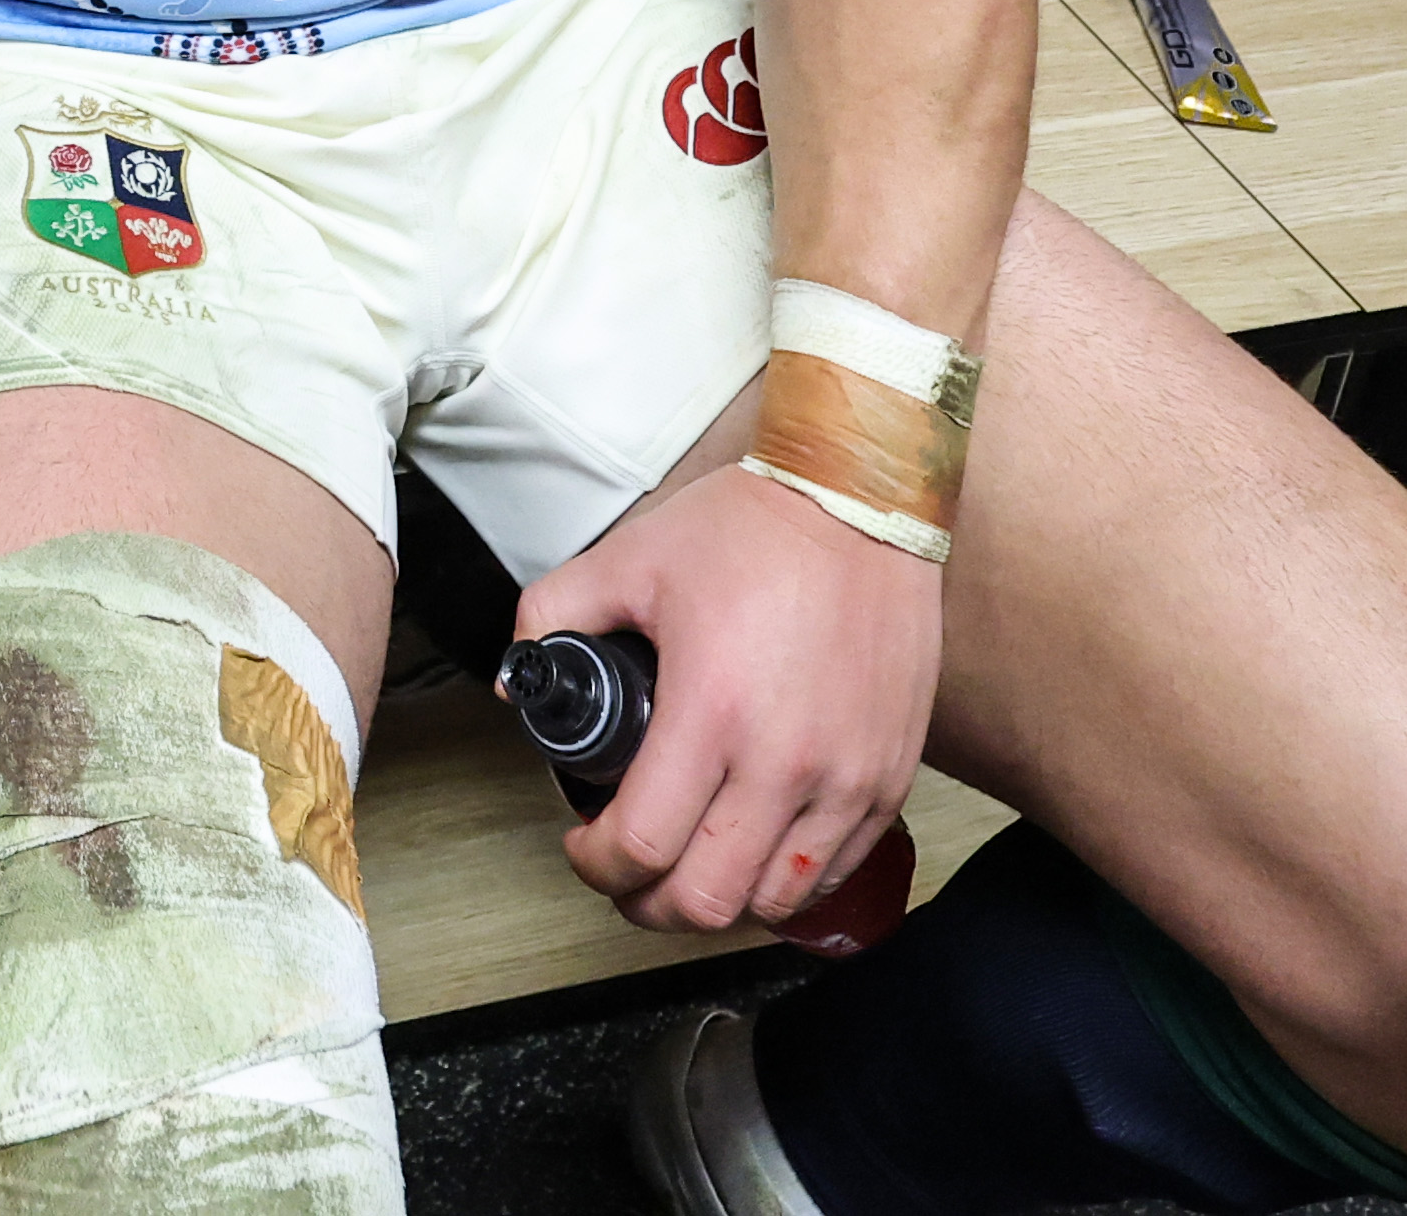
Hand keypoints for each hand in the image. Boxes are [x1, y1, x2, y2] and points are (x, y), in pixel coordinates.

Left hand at [515, 466, 940, 936]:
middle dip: (649, 903)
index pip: (643, 845)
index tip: (583, 847)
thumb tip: (515, 675)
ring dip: (720, 900)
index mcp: (712, 711)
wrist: (864, 503)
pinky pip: (836, 871)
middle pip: (707, 901)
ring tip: (689, 867)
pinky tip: (754, 852)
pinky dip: (788, 883)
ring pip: (775, 904)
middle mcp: (785, 762)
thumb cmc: (754, 528)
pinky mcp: (891, 777)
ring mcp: (848, 779)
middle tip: (627, 874)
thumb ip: (553, 615)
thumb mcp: (629, 559)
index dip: (596, 865)